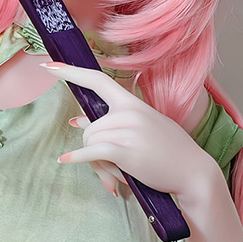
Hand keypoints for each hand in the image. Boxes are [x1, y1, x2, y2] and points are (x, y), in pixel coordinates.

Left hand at [41, 62, 212, 202]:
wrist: (193, 172)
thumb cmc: (169, 152)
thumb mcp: (143, 129)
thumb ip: (111, 123)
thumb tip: (75, 122)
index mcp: (132, 103)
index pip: (98, 80)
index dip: (71, 72)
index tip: (49, 66)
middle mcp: (128, 113)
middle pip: (88, 128)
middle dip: (92, 149)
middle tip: (109, 168)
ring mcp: (127, 131)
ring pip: (89, 143)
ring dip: (96, 162)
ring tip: (115, 175)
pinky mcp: (124, 151)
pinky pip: (92, 152)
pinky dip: (78, 158)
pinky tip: (65, 160)